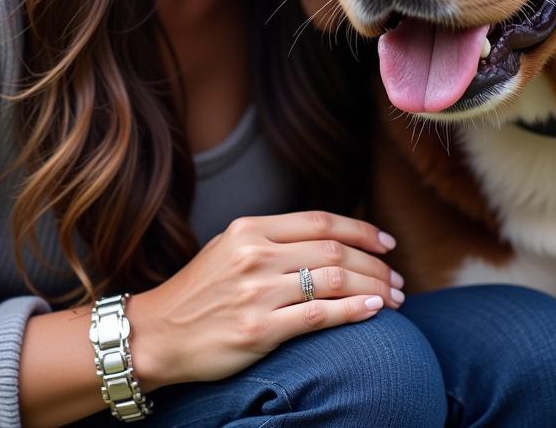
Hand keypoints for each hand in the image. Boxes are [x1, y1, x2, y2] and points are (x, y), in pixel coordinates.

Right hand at [128, 212, 402, 389]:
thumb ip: (273, 240)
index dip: (361, 230)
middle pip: (334, 250)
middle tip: (398, 278)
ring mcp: (256, 293)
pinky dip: (353, 311)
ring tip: (395, 298)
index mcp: (249, 229)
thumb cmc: (199, 293)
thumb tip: (330, 239)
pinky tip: (374, 311)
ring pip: (333, 280)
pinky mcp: (257, 331)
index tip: (386, 243)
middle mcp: (255, 255)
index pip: (320, 221)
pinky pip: (318, 316)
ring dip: (373, 288)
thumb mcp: (230, 249)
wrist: (157, 334)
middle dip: (375, 264)